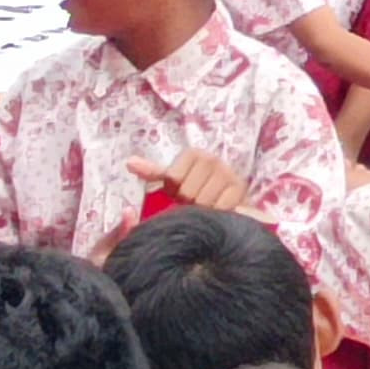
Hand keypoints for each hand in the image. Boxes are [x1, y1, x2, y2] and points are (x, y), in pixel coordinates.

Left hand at [131, 148, 250, 216]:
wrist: (228, 203)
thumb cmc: (195, 190)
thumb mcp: (172, 181)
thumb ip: (152, 172)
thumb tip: (129, 162)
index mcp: (194, 154)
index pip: (173, 177)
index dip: (173, 190)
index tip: (179, 193)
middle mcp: (213, 159)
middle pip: (186, 191)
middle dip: (187, 202)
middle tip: (192, 203)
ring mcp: (228, 173)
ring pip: (202, 200)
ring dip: (200, 210)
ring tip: (203, 208)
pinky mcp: (240, 189)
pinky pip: (219, 207)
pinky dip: (215, 213)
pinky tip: (216, 212)